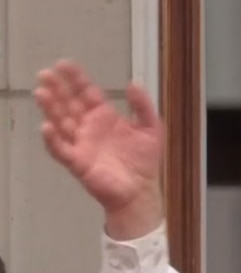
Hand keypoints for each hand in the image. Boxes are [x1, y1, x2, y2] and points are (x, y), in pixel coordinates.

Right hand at [34, 61, 163, 233]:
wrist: (142, 191)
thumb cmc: (144, 161)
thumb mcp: (150, 129)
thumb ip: (143, 106)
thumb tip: (134, 82)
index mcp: (104, 116)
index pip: (86, 93)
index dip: (76, 79)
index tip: (64, 64)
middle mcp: (89, 127)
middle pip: (69, 104)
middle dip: (57, 89)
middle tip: (45, 74)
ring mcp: (81, 144)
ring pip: (61, 122)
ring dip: (51, 109)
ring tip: (42, 93)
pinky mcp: (78, 162)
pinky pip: (61, 149)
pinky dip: (53, 139)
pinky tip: (47, 127)